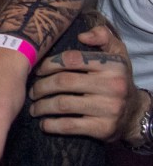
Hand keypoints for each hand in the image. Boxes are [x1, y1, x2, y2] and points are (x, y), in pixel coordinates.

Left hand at [30, 26, 145, 142]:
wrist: (134, 114)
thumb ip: (102, 36)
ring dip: (41, 106)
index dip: (49, 64)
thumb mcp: (116, 54)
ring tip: (34, 107)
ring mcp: (109, 109)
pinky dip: (51, 125)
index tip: (37, 70)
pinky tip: (44, 123)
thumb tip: (82, 36)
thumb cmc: (116, 79)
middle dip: (41, 86)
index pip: (72, 59)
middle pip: (63, 82)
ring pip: (63, 104)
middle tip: (32, 91)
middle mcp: (113, 86)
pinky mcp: (103, 129)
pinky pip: (69, 126)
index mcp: (113, 65)